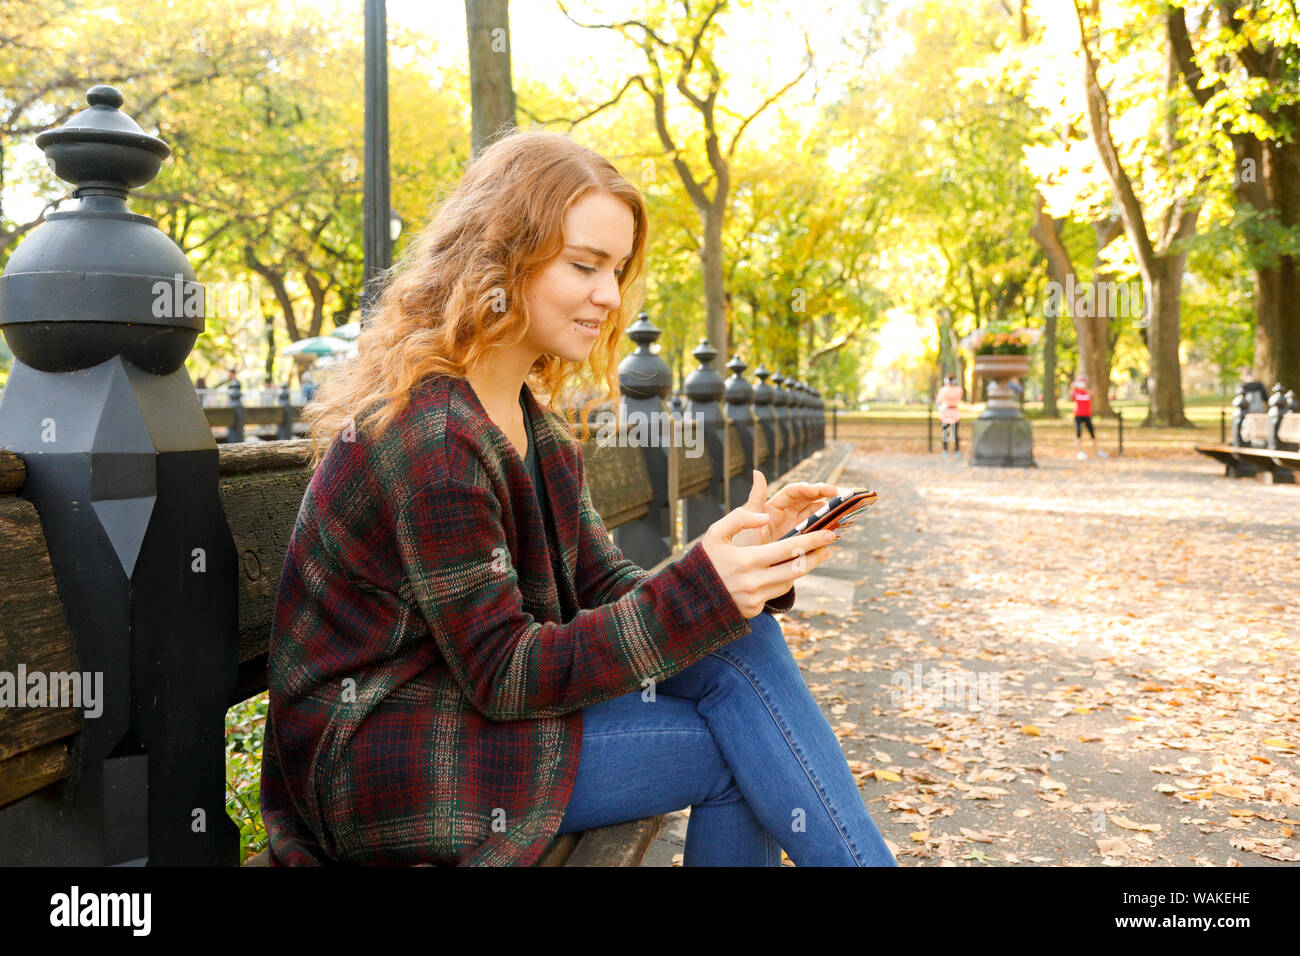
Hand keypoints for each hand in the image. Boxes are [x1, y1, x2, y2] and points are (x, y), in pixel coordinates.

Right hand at [700, 504, 836, 618]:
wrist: (688, 596)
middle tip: (830, 545)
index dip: (812, 541)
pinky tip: (784, 570)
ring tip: (811, 555)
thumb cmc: (705, 560)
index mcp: (746, 561)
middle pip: (796, 569)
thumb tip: (766, 515)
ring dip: (802, 568)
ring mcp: (754, 599)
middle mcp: (753, 582)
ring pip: (789, 581)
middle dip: (817, 555)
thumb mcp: (715, 533)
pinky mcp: (754, 610)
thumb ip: (739, 518)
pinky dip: (783, 580)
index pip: (788, 549)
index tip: (829, 533)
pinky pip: (777, 593)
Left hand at [731, 470, 839, 548]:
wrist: (747, 574)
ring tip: (844, 510)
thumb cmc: (743, 544)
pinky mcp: (804, 544)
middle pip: (809, 500)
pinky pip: (819, 534)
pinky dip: (830, 529)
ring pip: (818, 516)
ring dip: (831, 511)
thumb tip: (758, 472)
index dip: (807, 488)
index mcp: (775, 507)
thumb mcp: (745, 521)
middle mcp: (788, 515)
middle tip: (838, 495)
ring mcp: (798, 530)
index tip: (820, 489)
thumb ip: (755, 498)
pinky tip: (841, 528)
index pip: (794, 492)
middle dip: (824, 495)